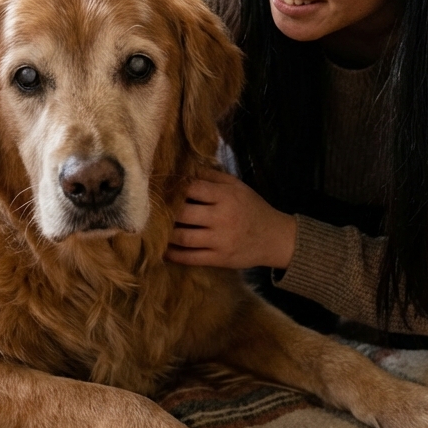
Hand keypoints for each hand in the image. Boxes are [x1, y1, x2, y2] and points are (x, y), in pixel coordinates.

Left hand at [166, 168, 297, 268]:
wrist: (275, 238)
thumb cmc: (253, 208)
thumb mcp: (237, 186)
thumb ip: (212, 176)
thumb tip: (185, 168)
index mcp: (225, 196)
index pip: (191, 188)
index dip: (173, 188)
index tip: (159, 188)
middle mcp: (221, 217)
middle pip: (183, 213)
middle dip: (164, 212)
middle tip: (152, 210)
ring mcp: (220, 240)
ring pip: (183, 237)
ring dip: (165, 234)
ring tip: (154, 230)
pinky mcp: (219, 259)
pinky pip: (190, 258)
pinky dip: (173, 255)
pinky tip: (164, 250)